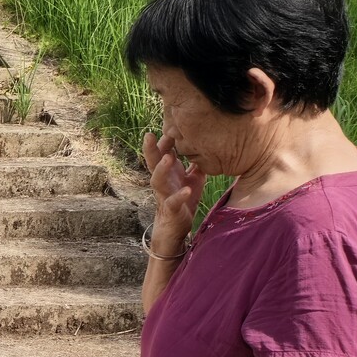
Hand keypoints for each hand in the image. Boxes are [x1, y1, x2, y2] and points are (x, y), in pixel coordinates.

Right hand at [142, 131, 204, 254]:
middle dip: (150, 150)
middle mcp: (163, 183)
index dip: (165, 141)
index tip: (170, 126)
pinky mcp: (171, 210)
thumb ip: (196, 164)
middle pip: (152, 164)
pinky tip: (187, 190)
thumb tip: (207, 146)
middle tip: (149, 135)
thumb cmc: (183, 203)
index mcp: (168, 174)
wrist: (175, 229)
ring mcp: (165, 196)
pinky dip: (180, 196)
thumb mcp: (193, 180)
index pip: (163, 153)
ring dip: (161, 170)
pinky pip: (174, 202)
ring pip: (157, 181)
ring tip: (167, 159)